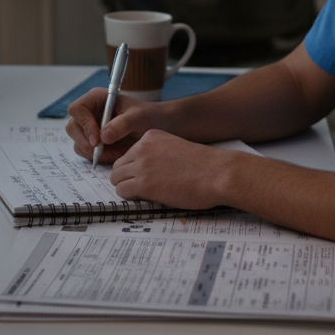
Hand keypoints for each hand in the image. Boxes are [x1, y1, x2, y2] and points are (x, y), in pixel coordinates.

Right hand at [65, 88, 163, 163]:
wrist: (154, 126)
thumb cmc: (147, 116)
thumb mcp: (138, 117)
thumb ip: (122, 124)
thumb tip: (103, 136)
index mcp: (97, 98)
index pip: (77, 109)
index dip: (84, 124)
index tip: (97, 140)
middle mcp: (89, 112)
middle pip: (73, 128)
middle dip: (86, 142)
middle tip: (102, 152)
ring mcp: (89, 127)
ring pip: (77, 142)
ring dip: (93, 152)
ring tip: (117, 153)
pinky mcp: (92, 141)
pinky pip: (85, 152)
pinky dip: (98, 157)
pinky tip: (115, 154)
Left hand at [110, 130, 235, 210]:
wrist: (218, 173)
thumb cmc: (204, 165)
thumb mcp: (175, 148)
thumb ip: (157, 154)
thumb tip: (146, 171)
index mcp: (151, 136)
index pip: (128, 153)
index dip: (135, 168)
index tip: (147, 176)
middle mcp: (142, 147)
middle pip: (118, 166)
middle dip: (127, 178)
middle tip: (143, 188)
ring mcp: (142, 165)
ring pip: (116, 178)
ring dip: (128, 188)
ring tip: (146, 194)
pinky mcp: (144, 183)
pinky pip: (122, 191)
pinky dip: (130, 197)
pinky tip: (147, 198)